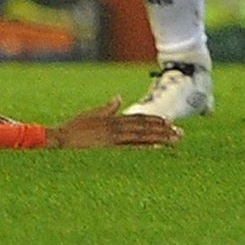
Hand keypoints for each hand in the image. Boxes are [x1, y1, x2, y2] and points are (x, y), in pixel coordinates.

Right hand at [44, 98, 182, 148]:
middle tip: (180, 133)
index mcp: (113, 119)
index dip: (154, 120)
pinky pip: (132, 146)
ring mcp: (114, 137)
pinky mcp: (110, 147)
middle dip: (163, 130)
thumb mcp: (93, 114)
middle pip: (145, 127)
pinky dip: (146, 146)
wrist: (63, 137)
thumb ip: (108, 108)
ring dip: (160, 137)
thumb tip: (119, 97)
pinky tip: (158, 147)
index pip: (139, 118)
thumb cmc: (76, 126)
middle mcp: (117, 127)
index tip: (169, 122)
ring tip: (174, 139)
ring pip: (142, 136)